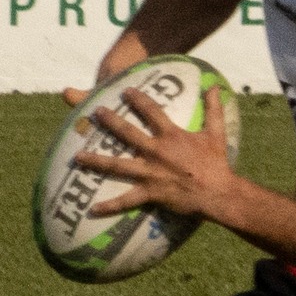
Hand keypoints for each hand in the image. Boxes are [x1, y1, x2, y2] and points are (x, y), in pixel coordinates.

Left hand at [76, 87, 235, 220]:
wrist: (218, 192)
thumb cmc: (217, 163)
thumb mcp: (216, 133)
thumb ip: (213, 108)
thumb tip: (214, 86)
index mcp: (171, 136)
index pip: (151, 112)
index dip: (138, 100)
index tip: (125, 91)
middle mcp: (156, 151)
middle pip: (127, 133)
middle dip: (110, 121)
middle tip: (95, 112)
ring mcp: (150, 173)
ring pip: (117, 166)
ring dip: (96, 160)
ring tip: (77, 157)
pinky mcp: (150, 192)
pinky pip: (126, 200)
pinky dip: (109, 206)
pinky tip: (93, 209)